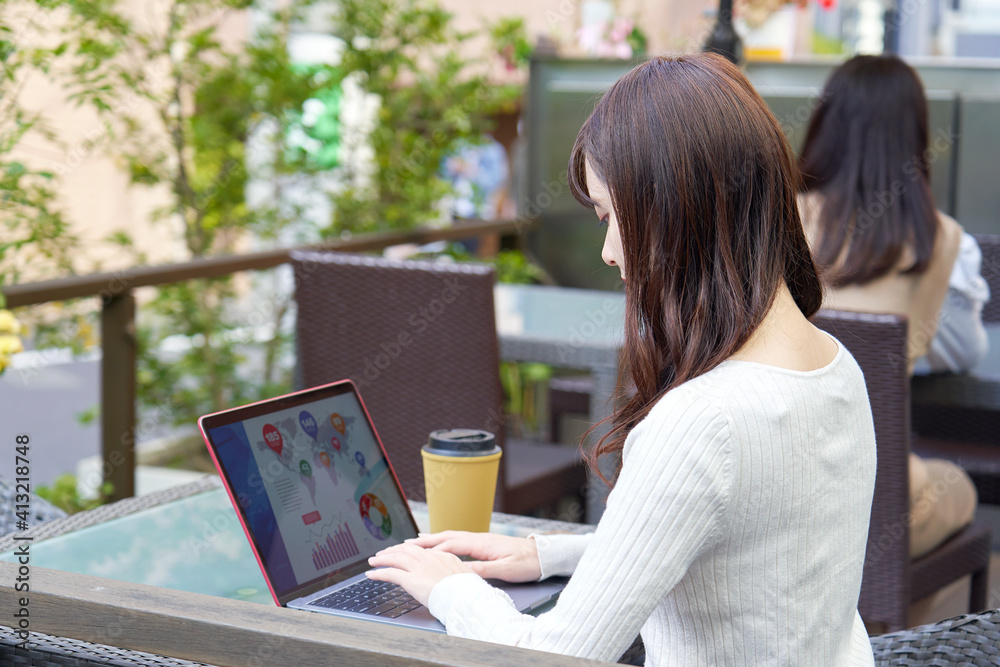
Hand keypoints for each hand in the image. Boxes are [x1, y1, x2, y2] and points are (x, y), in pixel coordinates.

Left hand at [366, 542, 473, 605]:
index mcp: (444, 557)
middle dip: (393, 550)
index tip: (403, 552)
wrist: (466, 598)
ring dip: (382, 558)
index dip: (410, 550)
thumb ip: (457, 574)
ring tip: (373, 560)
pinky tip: (371, 574)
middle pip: (407, 549)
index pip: (422, 551)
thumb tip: (456, 577)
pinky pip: (390, 573)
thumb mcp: (467, 577)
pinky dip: (378, 573)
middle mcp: (430, 559)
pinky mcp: (411, 580)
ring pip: (396, 558)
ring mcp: (420, 568)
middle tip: (384, 553)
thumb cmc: (469, 592)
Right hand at [406, 531, 540, 582]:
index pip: (450, 545)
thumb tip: (462, 571)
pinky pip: (457, 540)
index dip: (430, 550)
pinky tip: (439, 544)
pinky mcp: (483, 543)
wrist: (542, 555)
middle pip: (446, 537)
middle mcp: (478, 538)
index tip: (413, 553)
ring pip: (450, 537)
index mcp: (481, 544)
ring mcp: (480, 539)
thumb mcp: (506, 569)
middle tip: (404, 544)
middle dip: (425, 541)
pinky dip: (444, 541)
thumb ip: (483, 569)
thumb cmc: (526, 562)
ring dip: (432, 539)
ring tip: (414, 542)